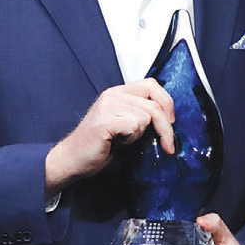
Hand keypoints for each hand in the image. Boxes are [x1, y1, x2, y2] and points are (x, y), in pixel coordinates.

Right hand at [44, 78, 175, 193]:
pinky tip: (117, 143)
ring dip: (141, 134)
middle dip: (166, 126)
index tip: (171, 122)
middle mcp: (113, 95)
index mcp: (118, 93)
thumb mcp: (125, 125)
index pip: (152, 84)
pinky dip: (131, 139)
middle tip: (167, 144)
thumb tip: (169, 119)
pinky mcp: (104, 120)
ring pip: (146, 116)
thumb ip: (141, 115)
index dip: (167, 102)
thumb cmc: (99, 146)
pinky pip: (134, 125)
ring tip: (124, 141)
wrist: (72, 160)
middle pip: (154, 103)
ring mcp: (108, 106)